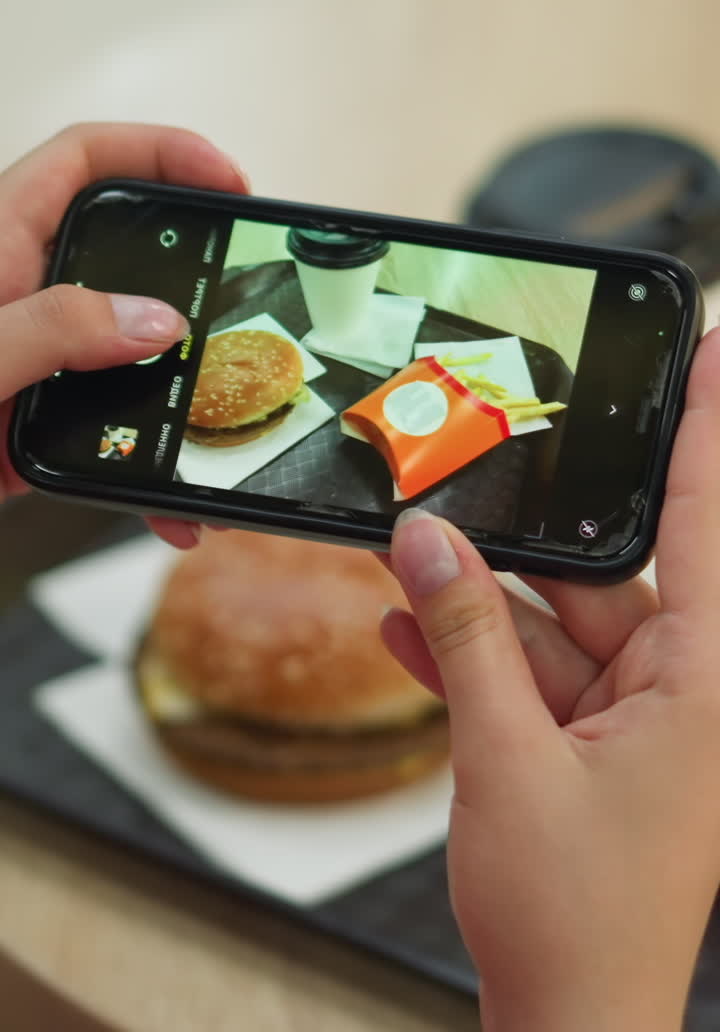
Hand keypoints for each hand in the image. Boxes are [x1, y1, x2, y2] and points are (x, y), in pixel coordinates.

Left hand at [0, 123, 248, 547]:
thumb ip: (53, 326)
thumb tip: (150, 318)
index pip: (85, 160)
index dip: (161, 152)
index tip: (227, 179)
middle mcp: (20, 294)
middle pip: (127, 256)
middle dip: (196, 278)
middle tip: (247, 296)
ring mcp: (32, 361)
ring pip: (128, 358)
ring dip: (180, 396)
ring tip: (223, 421)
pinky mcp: (32, 425)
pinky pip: (110, 435)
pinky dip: (146, 472)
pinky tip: (169, 510)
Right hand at [382, 329, 719, 1031]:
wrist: (566, 1023)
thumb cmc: (573, 921)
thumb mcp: (505, 759)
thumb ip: (465, 641)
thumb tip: (427, 548)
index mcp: (703, 683)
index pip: (709, 519)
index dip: (707, 426)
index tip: (711, 345)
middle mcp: (683, 689)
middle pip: (607, 572)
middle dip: (530, 534)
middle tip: (474, 475)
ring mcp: (639, 719)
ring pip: (559, 622)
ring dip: (483, 601)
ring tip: (409, 559)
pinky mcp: (594, 745)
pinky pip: (537, 672)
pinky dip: (479, 655)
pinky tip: (408, 628)